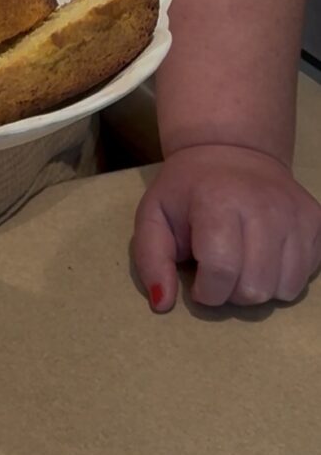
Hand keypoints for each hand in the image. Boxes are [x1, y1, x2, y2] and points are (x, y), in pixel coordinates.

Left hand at [132, 143, 320, 311]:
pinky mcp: (316, 220)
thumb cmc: (187, 190)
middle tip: (220, 272)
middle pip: (255, 288)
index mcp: (219, 200)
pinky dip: (284, 277)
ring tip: (242, 264)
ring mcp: (295, 213)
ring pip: (285, 288)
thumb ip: (151, 260)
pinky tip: (266, 255)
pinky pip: (306, 276)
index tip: (199, 283)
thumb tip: (162, 303)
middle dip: (232, 293)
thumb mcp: (154, 216)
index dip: (207, 292)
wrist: (230, 150)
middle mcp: (264, 205)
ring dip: (260, 288)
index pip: (222, 271)